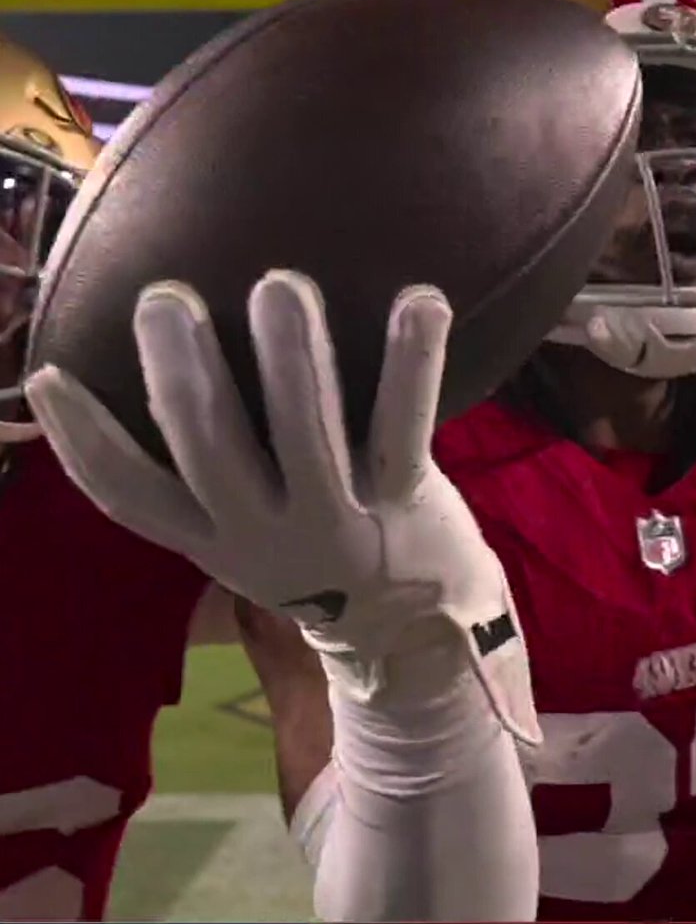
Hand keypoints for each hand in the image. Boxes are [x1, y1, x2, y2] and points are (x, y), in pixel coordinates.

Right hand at [26, 271, 539, 743]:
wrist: (415, 636)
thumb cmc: (322, 560)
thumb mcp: (251, 542)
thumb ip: (213, 485)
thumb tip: (176, 381)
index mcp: (218, 540)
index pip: (131, 498)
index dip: (82, 442)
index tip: (47, 377)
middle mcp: (269, 535)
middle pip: (210, 452)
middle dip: (183, 373)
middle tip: (165, 298)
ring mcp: (338, 521)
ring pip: (304, 433)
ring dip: (289, 358)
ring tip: (279, 287)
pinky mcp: (405, 502)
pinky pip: (404, 424)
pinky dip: (412, 361)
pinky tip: (421, 299)